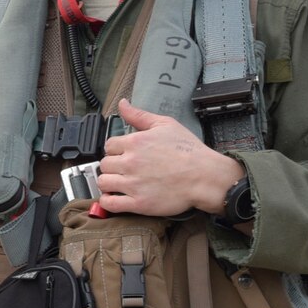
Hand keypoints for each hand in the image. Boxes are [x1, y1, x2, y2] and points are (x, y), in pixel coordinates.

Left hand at [95, 99, 244, 217]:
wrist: (205, 177)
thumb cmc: (189, 151)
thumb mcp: (165, 124)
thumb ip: (139, 115)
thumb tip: (122, 103)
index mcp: (135, 142)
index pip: (108, 145)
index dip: (115, 150)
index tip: (123, 155)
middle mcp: (130, 162)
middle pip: (104, 164)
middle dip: (112, 166)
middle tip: (124, 170)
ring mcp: (133, 184)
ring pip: (103, 182)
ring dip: (108, 183)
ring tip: (119, 183)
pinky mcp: (138, 203)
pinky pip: (110, 204)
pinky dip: (108, 202)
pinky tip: (116, 198)